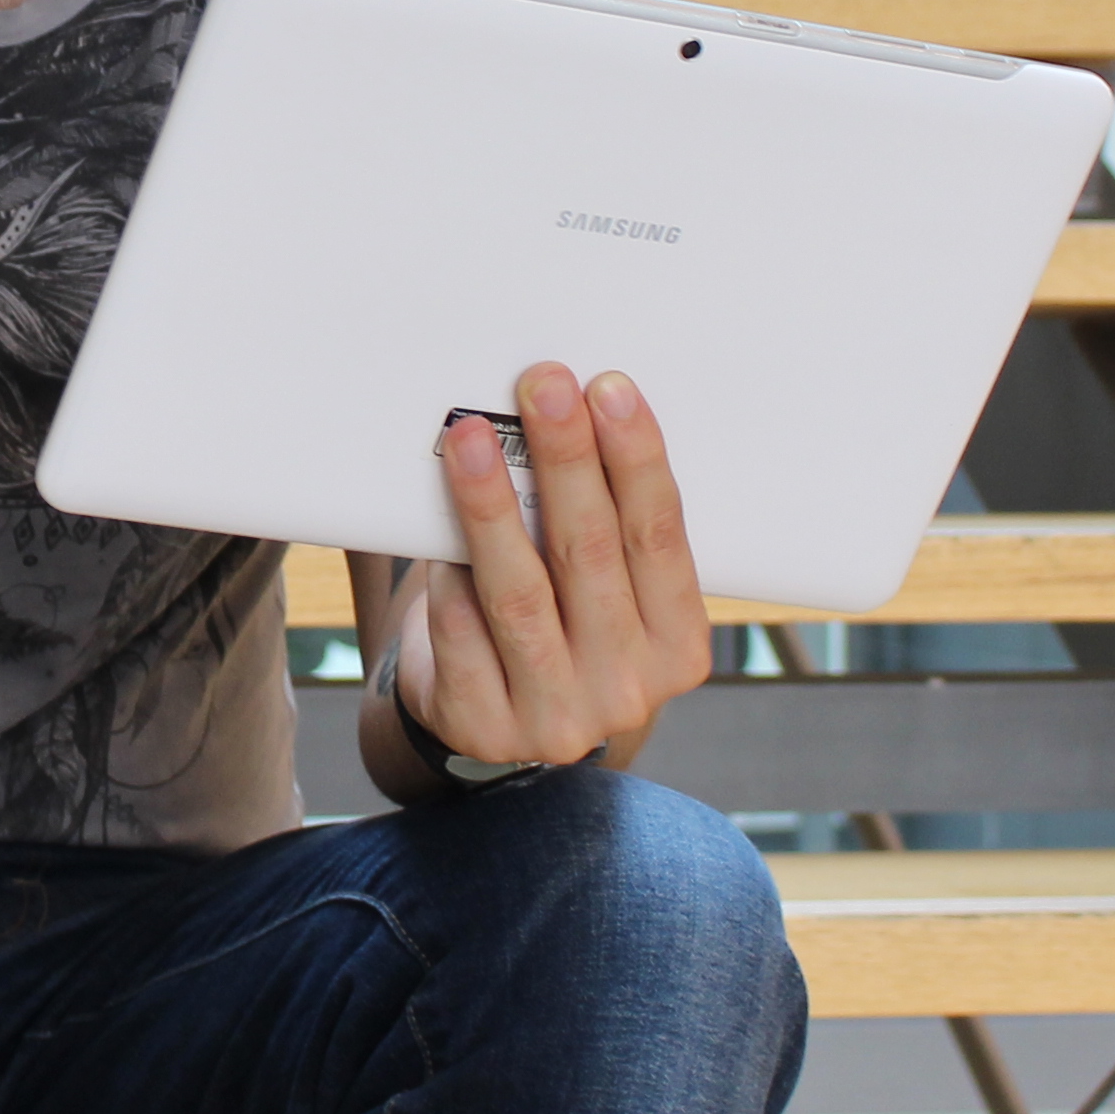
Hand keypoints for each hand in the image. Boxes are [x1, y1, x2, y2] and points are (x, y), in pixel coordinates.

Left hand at [385, 363, 709, 772]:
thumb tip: (565, 416)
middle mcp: (627, 687)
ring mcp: (555, 716)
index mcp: (678, 646)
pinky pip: (460, 631)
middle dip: (566, 459)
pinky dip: (449, 571)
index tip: (609, 389)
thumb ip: (605, 532)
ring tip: (471, 436)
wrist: (507, 726)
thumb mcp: (610, 596)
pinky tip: (436, 520)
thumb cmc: (564, 630)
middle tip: (543, 386)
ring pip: (519, 592)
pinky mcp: (482, 727)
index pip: (661, 538)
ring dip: (492, 504)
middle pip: (591, 553)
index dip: (636, 459)